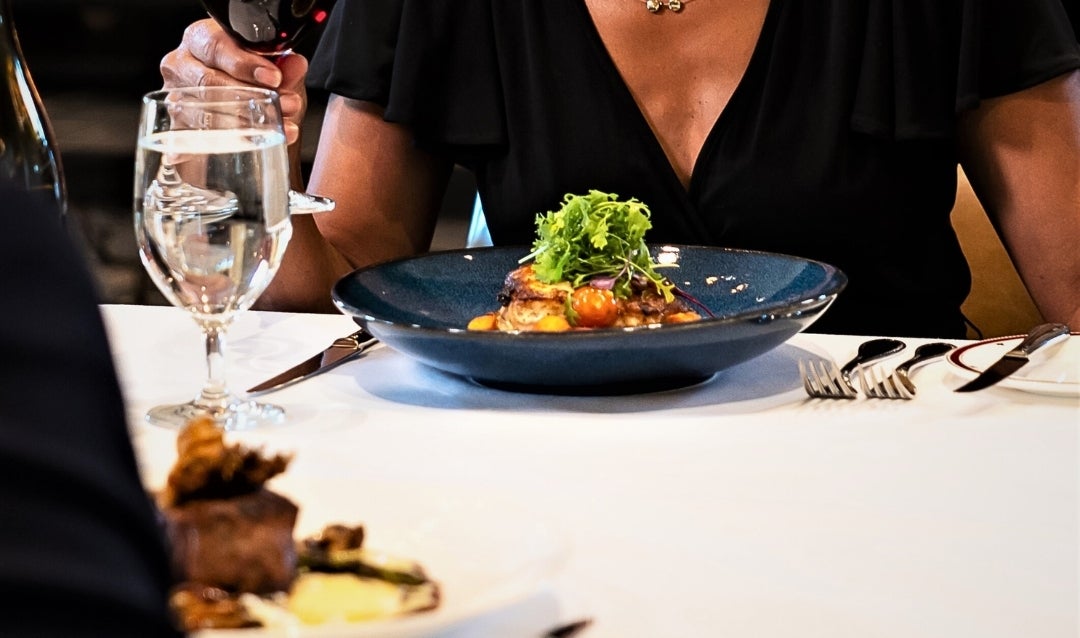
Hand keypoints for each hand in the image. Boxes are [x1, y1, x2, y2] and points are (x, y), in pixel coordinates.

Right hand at [159, 18, 308, 144]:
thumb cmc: (247, 79)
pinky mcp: (176, 129)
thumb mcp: (270, 70)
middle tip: (283, 106)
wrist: (234, 105)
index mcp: (199, 40)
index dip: (245, 63)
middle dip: (249, 96)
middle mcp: (180, 66)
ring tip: (276, 127)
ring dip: (244, 123)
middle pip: (207, 81)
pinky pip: (197, 140)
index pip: (216, 46)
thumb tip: (296, 65)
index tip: (274, 78)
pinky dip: (225, 145)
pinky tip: (248, 147)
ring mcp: (175, 98)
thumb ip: (284, 67)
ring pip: (203, 112)